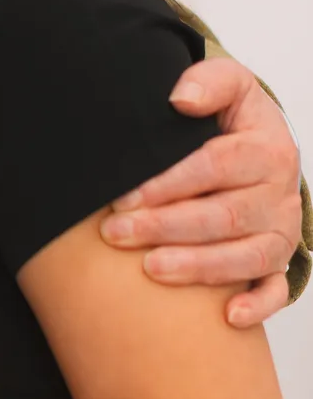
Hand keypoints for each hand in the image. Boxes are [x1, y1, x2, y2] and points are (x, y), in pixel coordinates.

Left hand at [100, 58, 301, 327]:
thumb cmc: (232, 119)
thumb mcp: (230, 86)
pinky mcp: (279, 261)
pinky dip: (257, 305)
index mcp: (268, 149)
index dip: (169, 183)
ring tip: (151, 269)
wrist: (262, 146)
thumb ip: (209, 82)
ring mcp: (281, 231)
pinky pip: (275, 289)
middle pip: (224, 216)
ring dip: (198, 267)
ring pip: (245, 257)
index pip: (216, 167)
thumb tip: (180, 99)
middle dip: (167, 227)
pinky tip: (228, 316)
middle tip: (116, 234)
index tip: (124, 195)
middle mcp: (281, 194)